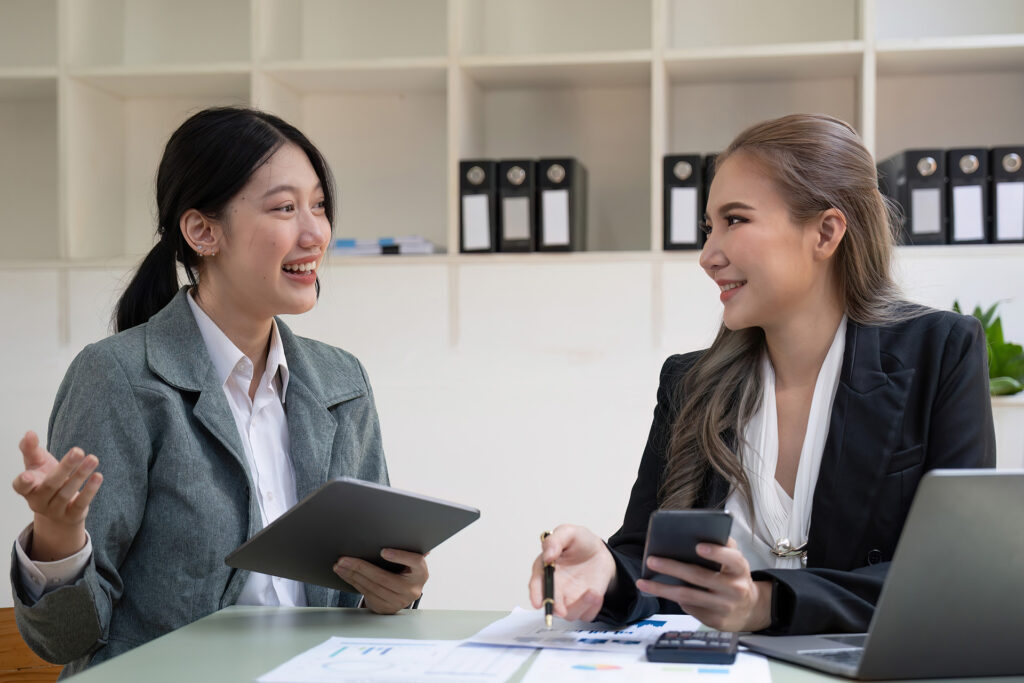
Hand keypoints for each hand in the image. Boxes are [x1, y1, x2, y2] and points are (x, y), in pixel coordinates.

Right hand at [12, 431, 102, 561]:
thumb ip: (31, 450)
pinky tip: (98, 476)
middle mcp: (38, 501)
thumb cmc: (46, 480)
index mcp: (28, 489)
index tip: (28, 475)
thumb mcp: (37, 465)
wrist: (59, 510)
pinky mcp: (71, 516)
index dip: (24, 482)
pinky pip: (81, 503)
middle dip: (65, 467)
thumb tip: (29, 433)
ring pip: (67, 493)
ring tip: (93, 459)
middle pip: (51, 485)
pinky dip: (90, 490)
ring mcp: (54, 511)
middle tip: (78, 451)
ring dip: (81, 474)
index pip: (21, 486)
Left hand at [334, 548, 427, 613]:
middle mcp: (412, 589)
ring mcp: (398, 601)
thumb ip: (406, 551)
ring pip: (371, 586)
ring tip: (340, 565)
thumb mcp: (411, 562)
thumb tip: (397, 534)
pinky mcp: (385, 607)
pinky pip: (366, 593)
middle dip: (361, 567)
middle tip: (345, 558)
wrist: (403, 594)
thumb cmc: (406, 571)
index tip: (383, 551)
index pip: (414, 562)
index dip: (399, 556)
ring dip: (353, 575)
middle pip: (383, 577)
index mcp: (421, 572)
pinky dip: (353, 582)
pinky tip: (345, 574)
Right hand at [528, 524, 616, 621]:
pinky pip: (587, 614)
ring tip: (592, 593)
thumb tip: (547, 556)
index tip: (537, 602)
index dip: (536, 594)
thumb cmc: (581, 543)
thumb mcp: (569, 533)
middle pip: (551, 603)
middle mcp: (555, 587)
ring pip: (569, 613)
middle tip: (561, 610)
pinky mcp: (584, 605)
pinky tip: (596, 594)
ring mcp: (569, 598)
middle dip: (555, 607)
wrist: (601, 552)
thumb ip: (555, 541)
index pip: (537, 584)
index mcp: (546, 569)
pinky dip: (592, 607)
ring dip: (580, 605)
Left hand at [635, 537, 771, 631]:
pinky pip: (690, 607)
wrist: (748, 609)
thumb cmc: (734, 576)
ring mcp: (724, 607)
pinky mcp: (714, 620)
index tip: (698, 546)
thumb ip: (721, 547)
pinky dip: (673, 597)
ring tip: (643, 582)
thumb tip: (693, 534)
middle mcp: (735, 588)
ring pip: (688, 596)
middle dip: (672, 567)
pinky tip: (658, 590)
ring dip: (662, 588)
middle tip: (651, 559)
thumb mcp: (734, 561)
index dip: (716, 553)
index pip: (732, 559)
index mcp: (740, 569)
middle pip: (699, 577)